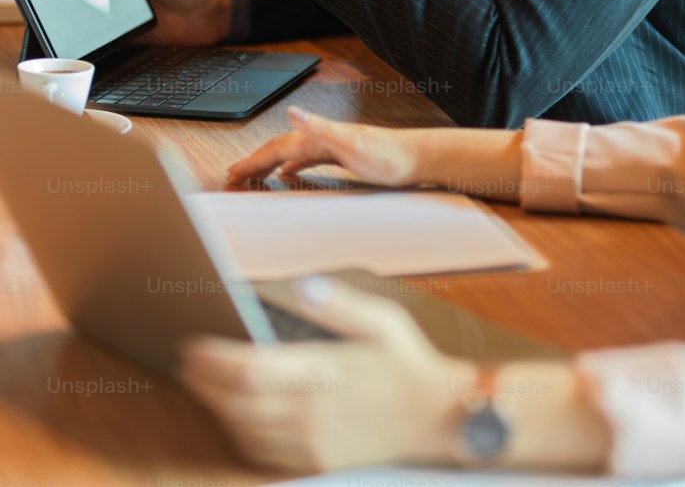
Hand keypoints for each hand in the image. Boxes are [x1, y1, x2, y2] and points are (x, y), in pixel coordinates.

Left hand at [180, 275, 469, 471]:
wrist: (436, 419)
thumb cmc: (408, 363)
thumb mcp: (381, 321)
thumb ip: (338, 304)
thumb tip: (303, 285)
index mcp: (321, 373)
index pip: (247, 371)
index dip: (211, 361)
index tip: (191, 347)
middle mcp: (308, 413)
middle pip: (234, 405)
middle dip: (203, 385)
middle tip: (186, 365)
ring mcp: (310, 443)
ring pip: (243, 432)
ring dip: (217, 410)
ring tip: (205, 387)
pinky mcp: (316, 463)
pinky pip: (262, 453)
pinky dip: (239, 434)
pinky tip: (237, 417)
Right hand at [227, 107, 426, 184]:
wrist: (418, 158)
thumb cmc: (389, 156)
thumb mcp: (352, 144)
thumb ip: (320, 127)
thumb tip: (292, 111)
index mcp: (320, 136)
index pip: (278, 147)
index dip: (254, 160)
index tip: (233, 173)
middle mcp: (324, 137)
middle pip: (281, 148)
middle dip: (255, 161)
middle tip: (234, 175)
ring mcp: (333, 145)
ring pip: (292, 154)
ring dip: (270, 163)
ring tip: (252, 175)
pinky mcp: (342, 155)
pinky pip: (308, 160)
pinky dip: (292, 166)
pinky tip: (288, 174)